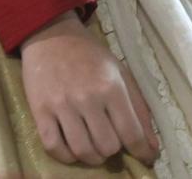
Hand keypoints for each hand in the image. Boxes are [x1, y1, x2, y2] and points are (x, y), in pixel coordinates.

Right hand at [20, 12, 159, 165]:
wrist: (51, 35)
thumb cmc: (90, 54)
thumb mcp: (121, 73)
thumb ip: (139, 110)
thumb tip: (151, 149)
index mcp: (112, 87)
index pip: (131, 133)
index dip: (140, 151)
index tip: (142, 157)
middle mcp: (88, 98)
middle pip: (107, 146)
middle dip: (113, 150)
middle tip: (110, 141)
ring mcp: (62, 105)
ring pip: (82, 151)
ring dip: (92, 157)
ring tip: (93, 148)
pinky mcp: (40, 110)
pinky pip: (54, 147)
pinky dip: (66, 156)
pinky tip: (72, 148)